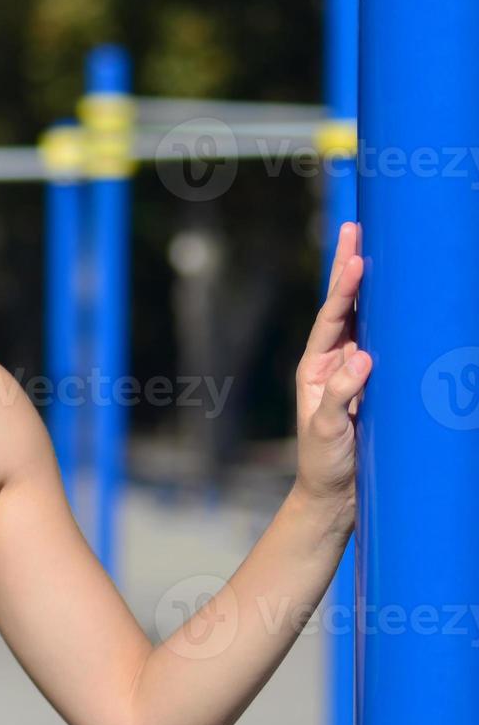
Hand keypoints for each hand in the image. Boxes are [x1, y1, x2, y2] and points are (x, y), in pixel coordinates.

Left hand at [293, 221, 369, 517]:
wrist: (337, 497)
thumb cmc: (325, 464)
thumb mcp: (327, 431)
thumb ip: (342, 396)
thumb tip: (363, 356)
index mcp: (316, 368)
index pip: (332, 319)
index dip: (344, 289)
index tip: (356, 259)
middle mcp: (335, 362)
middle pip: (346, 307)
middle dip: (350, 268)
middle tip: (356, 227)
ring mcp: (358, 371)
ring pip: (369, 321)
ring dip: (376, 287)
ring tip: (379, 246)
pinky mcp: (379, 385)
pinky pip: (391, 346)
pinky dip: (398, 321)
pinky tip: (408, 297)